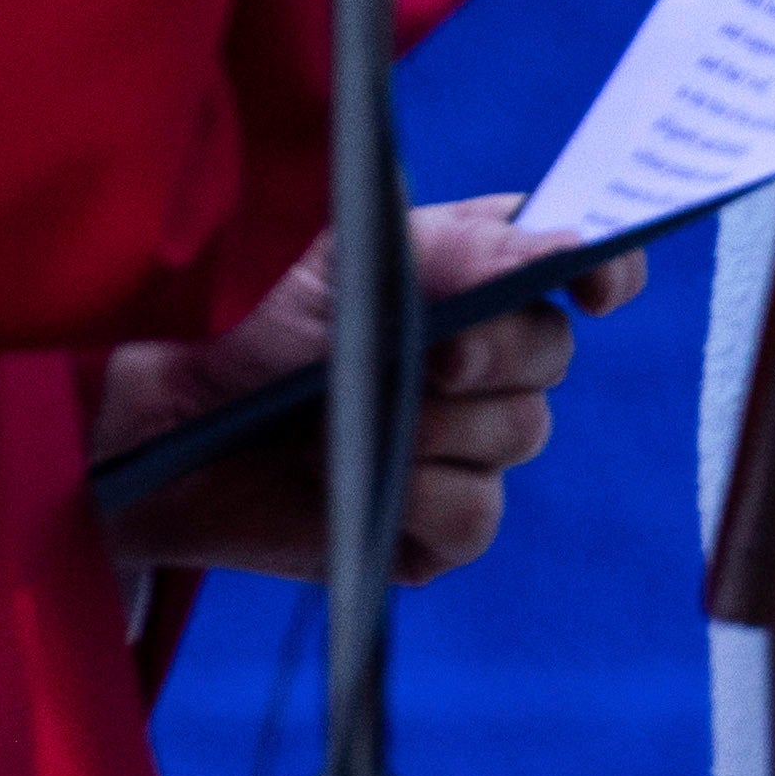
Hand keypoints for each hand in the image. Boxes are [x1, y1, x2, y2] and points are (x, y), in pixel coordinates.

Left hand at [104, 192, 637, 582]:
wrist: (168, 432)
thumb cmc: (256, 331)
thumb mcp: (347, 263)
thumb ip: (457, 247)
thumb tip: (562, 245)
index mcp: (479, 278)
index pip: (579, 265)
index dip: (606, 271)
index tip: (595, 287)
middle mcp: (489, 362)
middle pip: (552, 352)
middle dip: (494, 350)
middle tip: (432, 353)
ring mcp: (469, 450)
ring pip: (517, 434)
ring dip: (432, 425)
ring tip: (342, 418)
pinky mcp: (438, 529)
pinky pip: (473, 513)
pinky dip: (415, 493)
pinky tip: (354, 477)